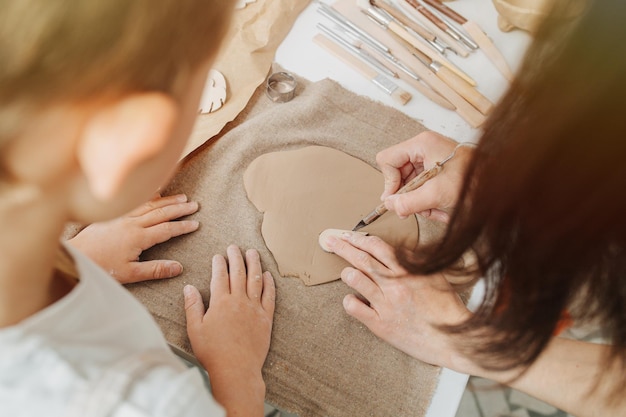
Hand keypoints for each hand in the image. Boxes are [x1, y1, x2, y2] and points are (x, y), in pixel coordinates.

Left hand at [67, 193, 198, 282]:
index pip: (167, 229)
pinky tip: (155, 193)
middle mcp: (132, 223)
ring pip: (150, 205)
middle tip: (194, 205)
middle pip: (161, 213)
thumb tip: (179, 267)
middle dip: (179, 209)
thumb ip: (156, 270)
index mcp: (138, 237)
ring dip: (167, 200)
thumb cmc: (101, 267)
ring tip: (182, 197)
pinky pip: (134, 202)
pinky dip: (147, 197)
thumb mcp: (130, 274)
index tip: (196, 223)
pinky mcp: (113, 215)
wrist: (75, 257)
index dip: (183, 226)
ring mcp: (122, 217)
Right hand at [184, 245, 274, 416]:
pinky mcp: (266, 318)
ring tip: (253, 253)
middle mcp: (239, 301)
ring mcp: (254, 308)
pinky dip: (269, 284)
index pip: (220, 276)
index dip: (219, 263)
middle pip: (238, 272)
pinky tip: (268, 275)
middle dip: (236, 257)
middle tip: (234, 247)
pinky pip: (269, 296)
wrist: (236, 369)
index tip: (218, 255)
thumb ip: (193, 306)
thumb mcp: (195, 329)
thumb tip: (189, 287)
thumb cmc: (212, 352)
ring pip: (256, 279)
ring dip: (254, 264)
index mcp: (220, 302)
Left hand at [323, 231, 470, 369]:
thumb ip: (414, 262)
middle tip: (329, 240)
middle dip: (342, 247)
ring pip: (355, 279)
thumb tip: (397, 251)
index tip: (350, 235)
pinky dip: (349, 300)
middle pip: (362, 259)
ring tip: (345, 272)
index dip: (360, 238)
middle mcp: (394, 285)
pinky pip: (355, 308)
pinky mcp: (380, 325)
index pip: (377, 246)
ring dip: (346, 273)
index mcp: (408, 270)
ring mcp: (385, 305)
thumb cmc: (446, 308)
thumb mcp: (435, 276)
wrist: (452, 339)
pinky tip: (352, 298)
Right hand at [376, 131, 472, 221]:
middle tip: (412, 210)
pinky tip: (440, 210)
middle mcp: (424, 149)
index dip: (389, 181)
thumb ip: (408, 202)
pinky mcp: (437, 171)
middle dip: (406, 195)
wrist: (499, 186)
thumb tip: (389, 205)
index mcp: (422, 144)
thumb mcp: (436, 194)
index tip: (397, 199)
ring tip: (433, 211)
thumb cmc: (473, 182)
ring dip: (417, 202)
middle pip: (398, 173)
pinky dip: (427, 201)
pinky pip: (422, 188)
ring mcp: (431, 160)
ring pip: (409, 184)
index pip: (388, 159)